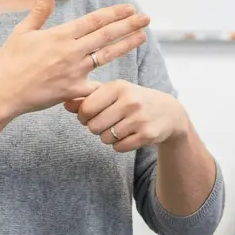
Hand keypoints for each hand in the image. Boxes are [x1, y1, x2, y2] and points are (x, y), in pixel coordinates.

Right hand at [0, 0, 149, 117]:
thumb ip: (40, 10)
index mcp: (60, 35)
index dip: (115, 13)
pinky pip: (96, 88)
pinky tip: (127, 81)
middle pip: (106, 34)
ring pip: (106, 55)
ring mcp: (74, 71)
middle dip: (129, 25)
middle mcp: (70, 51)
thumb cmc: (9, 62)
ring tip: (142, 37)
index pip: (94, 20)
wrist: (1, 93)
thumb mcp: (23, 32)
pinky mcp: (73, 91)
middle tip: (146, 18)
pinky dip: (110, 85)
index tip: (130, 8)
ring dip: (126, 45)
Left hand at [64, 81, 188, 152]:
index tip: (90, 116)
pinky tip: (129, 135)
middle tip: (106, 123)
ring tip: (119, 128)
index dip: (83, 116)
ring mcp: (139, 118)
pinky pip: (119, 147)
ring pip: (105, 138)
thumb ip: (89, 98)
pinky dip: (120, 145)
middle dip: (96, 128)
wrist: (170, 112)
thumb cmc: (135, 100)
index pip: (86, 108)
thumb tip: (65, 103)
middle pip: (93, 126)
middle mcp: (130, 101)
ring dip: (108, 137)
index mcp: (119, 87)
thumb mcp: (115, 94)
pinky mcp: (147, 135)